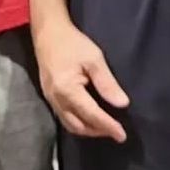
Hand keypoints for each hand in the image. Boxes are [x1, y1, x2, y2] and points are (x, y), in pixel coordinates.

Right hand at [34, 18, 129, 142]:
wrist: (47, 33)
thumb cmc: (72, 43)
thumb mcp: (94, 58)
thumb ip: (107, 83)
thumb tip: (122, 104)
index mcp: (68, 90)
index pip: (91, 115)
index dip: (108, 126)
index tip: (122, 135)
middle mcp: (57, 100)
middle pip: (78, 126)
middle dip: (98, 132)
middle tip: (116, 133)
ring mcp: (50, 100)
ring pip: (70, 125)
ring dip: (88, 130)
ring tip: (105, 129)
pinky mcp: (49, 97)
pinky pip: (64, 118)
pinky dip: (78, 123)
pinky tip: (89, 119)